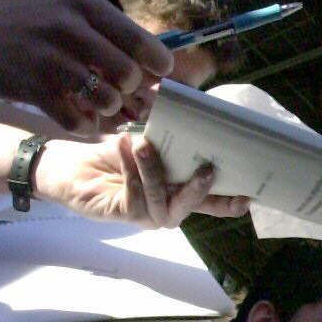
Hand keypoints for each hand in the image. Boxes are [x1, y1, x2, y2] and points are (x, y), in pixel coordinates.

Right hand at [0, 0, 173, 137]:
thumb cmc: (31, 27)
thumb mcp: (70, 15)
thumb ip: (111, 38)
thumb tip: (157, 75)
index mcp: (87, 6)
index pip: (145, 44)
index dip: (156, 70)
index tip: (150, 80)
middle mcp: (70, 27)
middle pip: (130, 76)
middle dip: (132, 95)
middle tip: (122, 99)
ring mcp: (48, 57)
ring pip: (106, 99)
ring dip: (107, 111)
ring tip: (97, 106)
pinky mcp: (30, 86)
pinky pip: (75, 119)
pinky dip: (81, 124)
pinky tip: (74, 115)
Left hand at [34, 132, 252, 227]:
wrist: (72, 166)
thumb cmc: (113, 153)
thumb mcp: (147, 138)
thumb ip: (168, 134)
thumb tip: (188, 107)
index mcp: (180, 190)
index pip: (212, 201)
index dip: (230, 202)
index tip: (249, 196)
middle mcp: (168, 207)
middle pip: (193, 207)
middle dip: (201, 190)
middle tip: (208, 169)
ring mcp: (147, 214)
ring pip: (161, 202)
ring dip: (154, 171)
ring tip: (144, 144)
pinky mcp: (124, 214)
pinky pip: (133, 196)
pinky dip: (129, 169)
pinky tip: (124, 146)